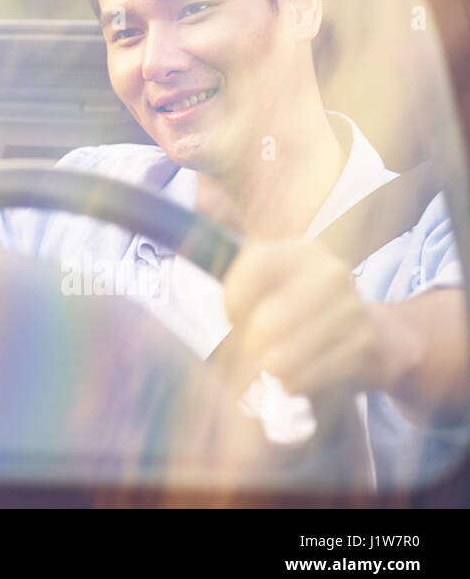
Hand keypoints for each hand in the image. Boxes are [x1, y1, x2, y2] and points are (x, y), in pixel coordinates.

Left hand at [222, 238, 417, 398]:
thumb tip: (201, 193)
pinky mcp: (363, 347)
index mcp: (300, 251)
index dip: (232, 301)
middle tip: (253, 346)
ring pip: (282, 358)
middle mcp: (330, 273)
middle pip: (265, 323)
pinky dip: (291, 384)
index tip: (232, 314)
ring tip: (274, 363)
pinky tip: (298, 374)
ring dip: (268, 370)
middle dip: (248, 345)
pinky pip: (305, 379)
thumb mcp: (268, 267)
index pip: (252, 267)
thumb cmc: (304, 302)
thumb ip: (230, 231)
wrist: (377, 335)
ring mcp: (351, 310)